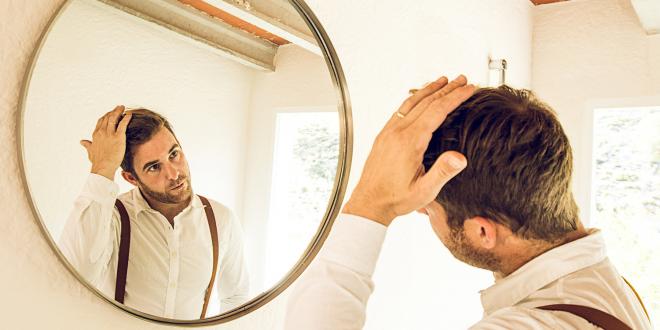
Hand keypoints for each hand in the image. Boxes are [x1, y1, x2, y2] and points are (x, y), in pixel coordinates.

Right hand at [80, 105, 131, 180]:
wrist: (103, 167)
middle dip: (113, 111)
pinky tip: (129, 114)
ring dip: (118, 111)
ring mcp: (109, 134)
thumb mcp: (90, 151)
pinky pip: (123, 124)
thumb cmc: (97, 161)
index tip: (110, 112)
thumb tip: (81, 141)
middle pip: (107, 117)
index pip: (100, 121)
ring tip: (123, 107)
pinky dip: (126, 118)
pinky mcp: (118, 137)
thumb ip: (87, 145)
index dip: (106, 115)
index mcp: (95, 135)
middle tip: (119, 107)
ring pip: (114, 118)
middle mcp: (102, 132)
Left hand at [342, 75, 474, 225]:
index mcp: (409, 142)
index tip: (469, 88)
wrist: (369, 203)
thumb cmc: (395, 199)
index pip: (437, 111)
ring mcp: (388, 132)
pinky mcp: (383, 136)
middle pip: (426, 102)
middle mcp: (397, 132)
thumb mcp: (424, 191)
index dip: (455, 97)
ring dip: (429, 90)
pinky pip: (400, 110)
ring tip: (443, 81)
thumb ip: (443, 172)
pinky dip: (414, 99)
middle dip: (447, 89)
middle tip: (462, 79)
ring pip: (411, 103)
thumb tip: (460, 158)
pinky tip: (419, 99)